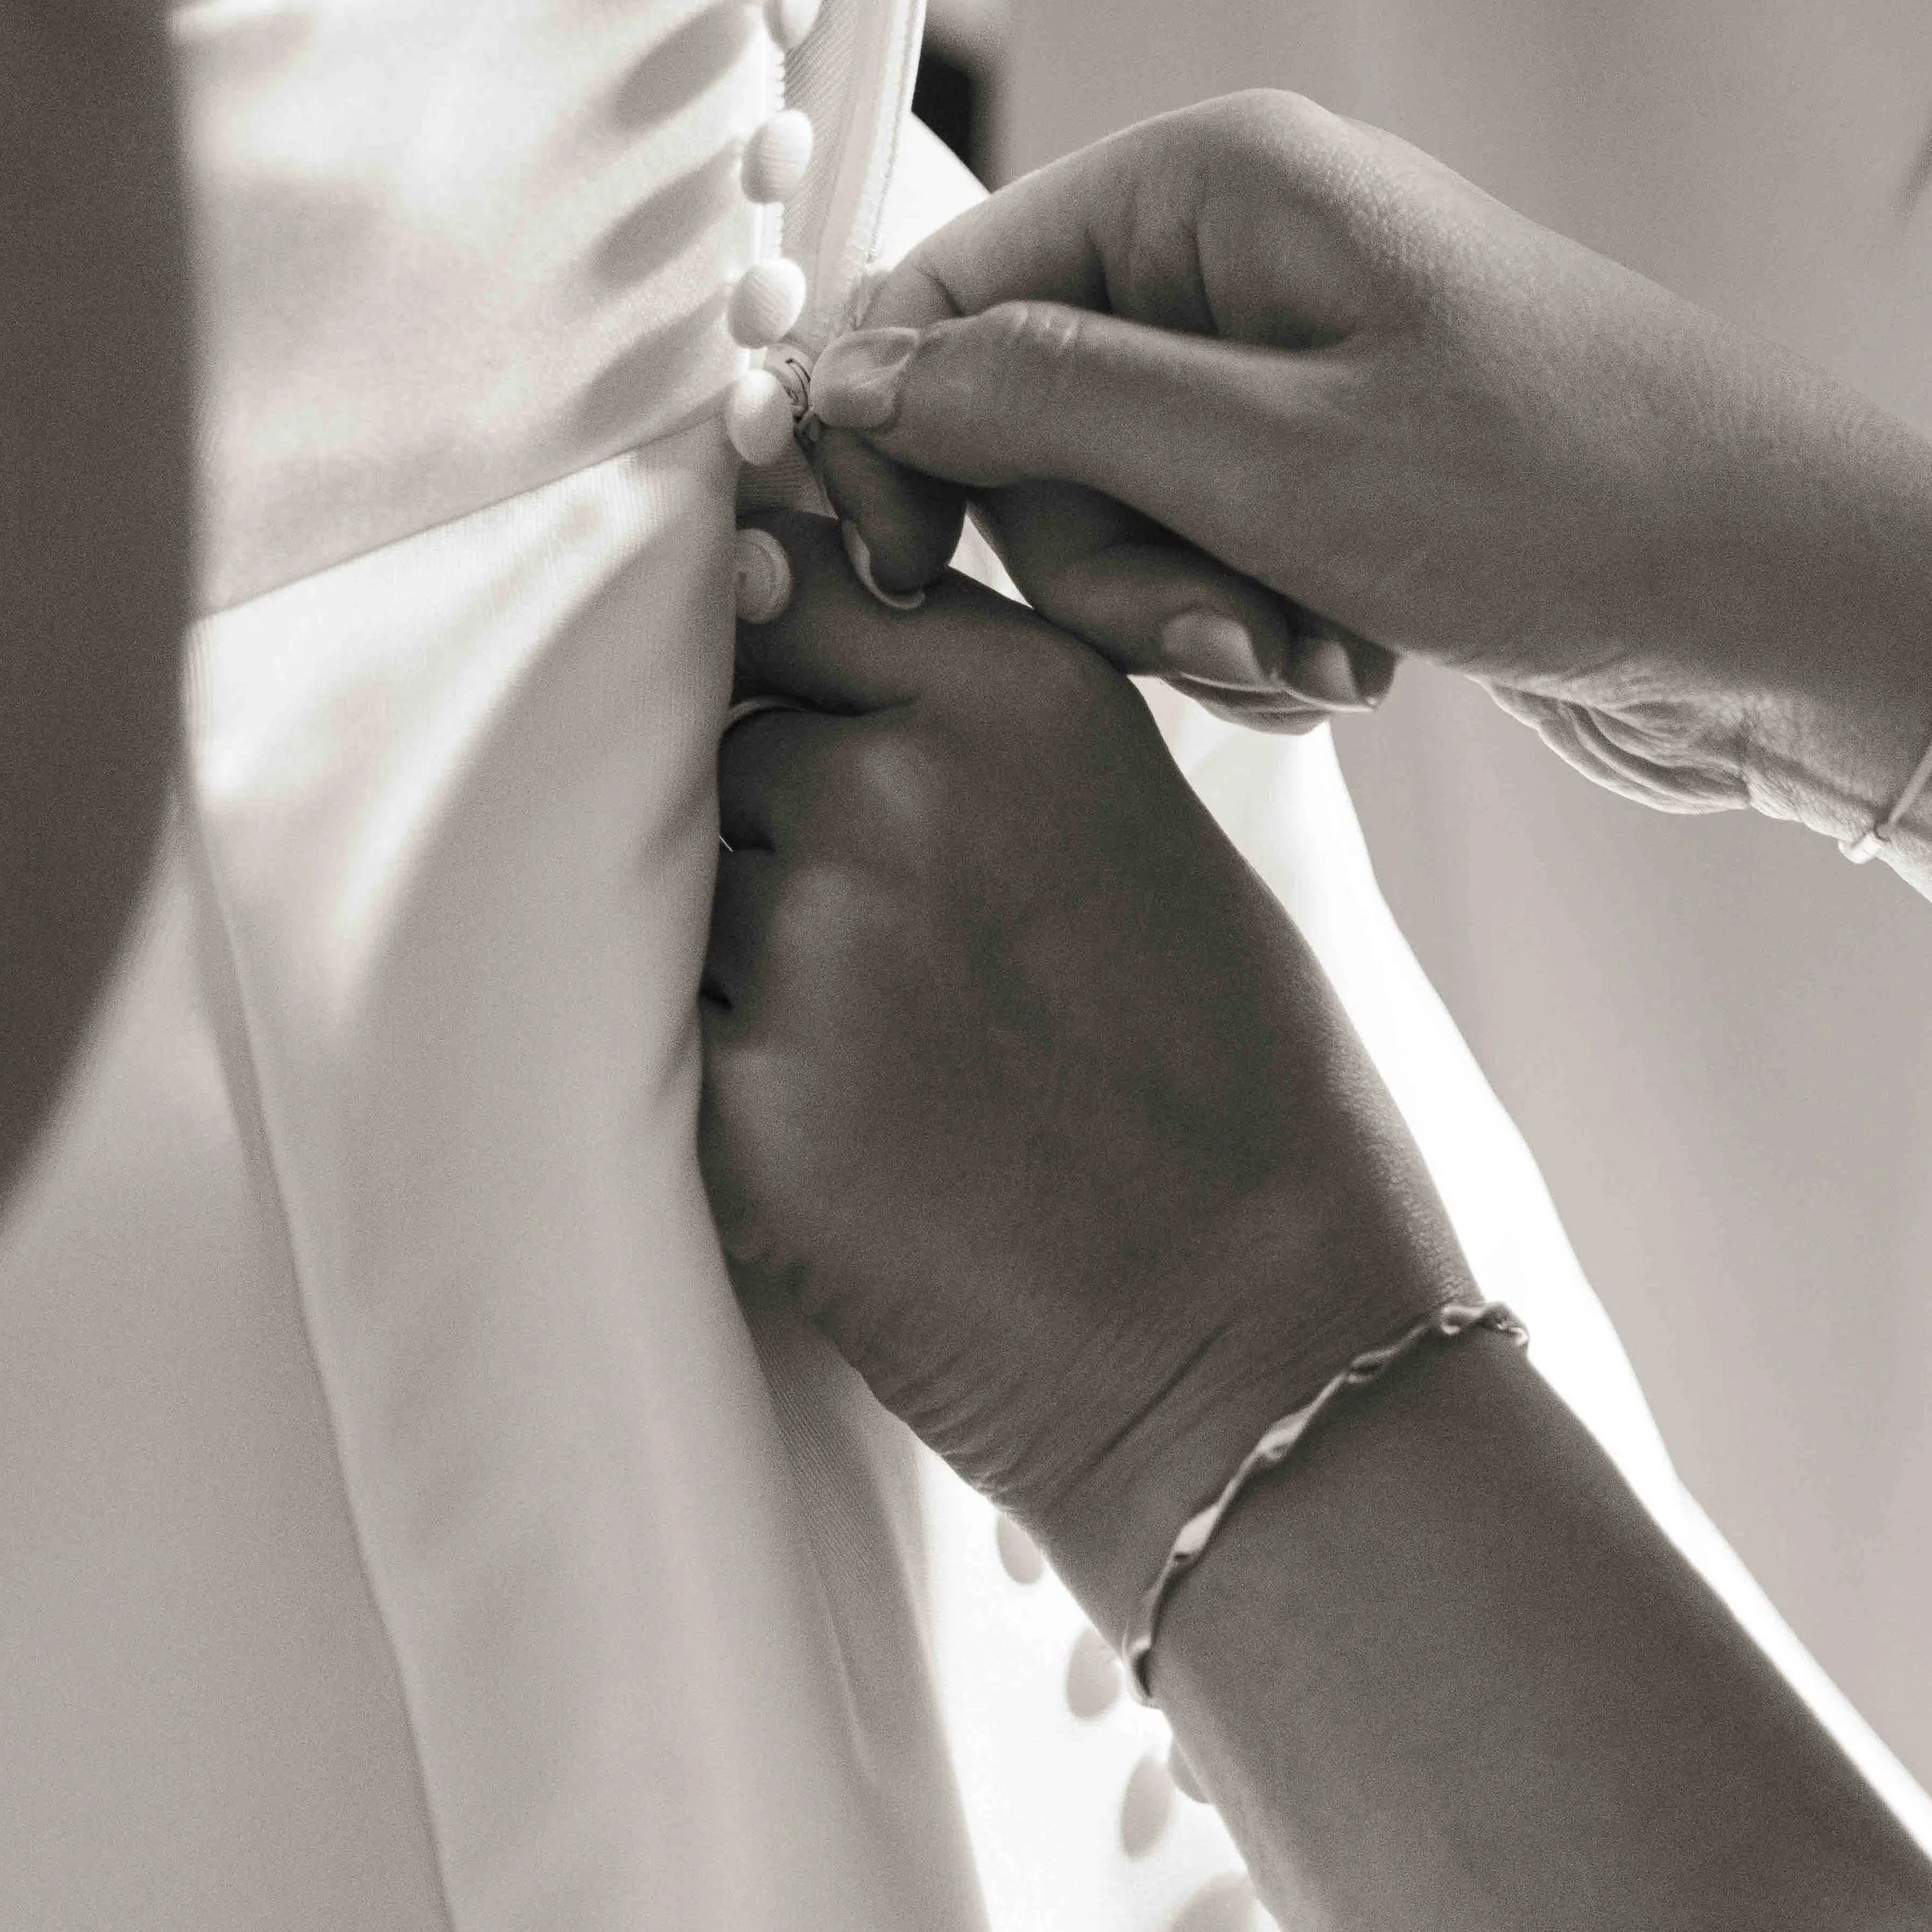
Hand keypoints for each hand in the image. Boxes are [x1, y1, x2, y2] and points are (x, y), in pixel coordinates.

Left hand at [703, 512, 1466, 1643]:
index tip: (783, 719)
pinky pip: (658, 1037)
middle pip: (720, 745)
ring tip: (875, 1060)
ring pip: (676, 892)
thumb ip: (969, 726)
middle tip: (878, 958)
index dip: (771, 662)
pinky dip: (714, 1080)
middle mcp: (902, 786)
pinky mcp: (746, 1105)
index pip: (785, 589)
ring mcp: (813, 943)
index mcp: (1021, 693)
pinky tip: (832, 1142)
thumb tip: (754, 593)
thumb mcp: (1135, 825)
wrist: (1273, 1343)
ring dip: (734, 959)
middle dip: (764, 833)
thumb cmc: (1234, 1087)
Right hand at [804, 93, 1931, 879]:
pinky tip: (1354, 657)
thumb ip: (1034, 402)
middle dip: (1102, 562)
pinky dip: (1249, 632)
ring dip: (1186, 617)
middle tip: (1225, 625)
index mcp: (1208, 185)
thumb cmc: (1569, 495)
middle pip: (1018, 425)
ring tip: (1319, 650)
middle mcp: (1233, 257)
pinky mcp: (1320, 475)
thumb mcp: (1266, 456)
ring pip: (1103, 519)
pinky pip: (1193, 565)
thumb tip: (842, 371)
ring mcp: (1279, 369)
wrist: (1783, 605)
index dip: (896, 435)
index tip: (906, 572)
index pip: (942, 287)